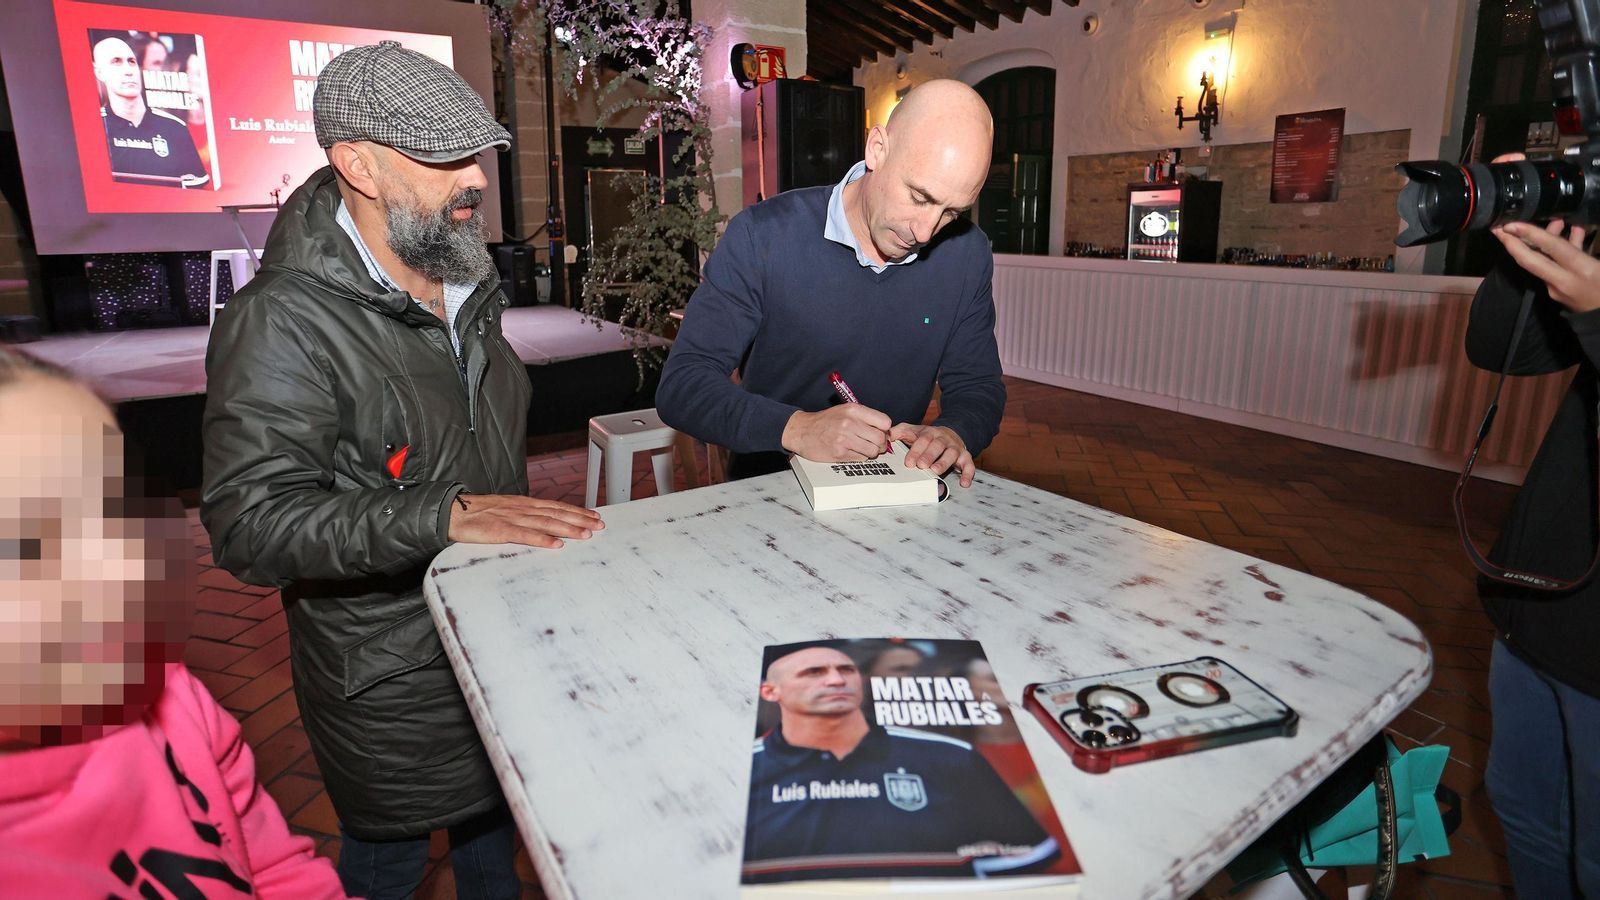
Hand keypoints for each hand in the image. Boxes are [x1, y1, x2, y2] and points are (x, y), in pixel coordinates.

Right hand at [446, 493, 603, 548]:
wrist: (451, 512)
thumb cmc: (477, 514)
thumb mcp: (505, 510)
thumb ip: (524, 517)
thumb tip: (543, 523)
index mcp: (522, 504)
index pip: (555, 506)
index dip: (575, 511)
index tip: (593, 516)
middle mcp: (521, 508)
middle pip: (556, 513)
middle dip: (580, 519)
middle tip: (599, 525)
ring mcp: (511, 518)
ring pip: (545, 523)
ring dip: (567, 529)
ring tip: (586, 534)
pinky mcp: (500, 531)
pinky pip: (524, 535)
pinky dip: (542, 539)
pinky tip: (556, 544)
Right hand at [782, 404, 891, 461]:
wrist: (802, 431)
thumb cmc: (825, 421)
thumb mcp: (845, 410)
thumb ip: (865, 417)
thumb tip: (886, 431)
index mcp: (854, 410)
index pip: (884, 422)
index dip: (885, 430)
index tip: (881, 432)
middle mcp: (850, 423)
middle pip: (880, 438)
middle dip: (880, 444)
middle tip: (874, 444)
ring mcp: (845, 438)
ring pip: (873, 451)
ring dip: (870, 452)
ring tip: (862, 448)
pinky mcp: (840, 453)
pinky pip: (861, 459)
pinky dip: (859, 457)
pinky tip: (851, 451)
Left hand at [889, 423, 974, 486]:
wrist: (950, 433)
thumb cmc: (927, 436)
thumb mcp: (913, 430)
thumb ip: (899, 432)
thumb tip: (886, 435)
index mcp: (929, 433)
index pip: (922, 440)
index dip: (915, 450)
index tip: (908, 462)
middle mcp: (943, 439)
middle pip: (937, 445)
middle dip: (929, 456)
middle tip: (921, 466)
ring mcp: (955, 447)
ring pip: (952, 454)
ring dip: (944, 462)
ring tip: (936, 471)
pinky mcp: (965, 456)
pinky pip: (969, 464)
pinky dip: (968, 473)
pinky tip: (964, 483)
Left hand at [1492, 219, 1599, 312]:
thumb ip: (1585, 247)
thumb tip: (1575, 228)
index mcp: (1581, 271)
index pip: (1551, 248)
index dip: (1530, 234)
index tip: (1509, 224)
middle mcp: (1564, 281)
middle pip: (1530, 260)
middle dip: (1511, 244)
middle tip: (1496, 227)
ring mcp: (1557, 290)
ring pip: (1540, 262)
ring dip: (1535, 244)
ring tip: (1534, 225)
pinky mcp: (1557, 294)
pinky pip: (1550, 269)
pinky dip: (1550, 254)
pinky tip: (1559, 239)